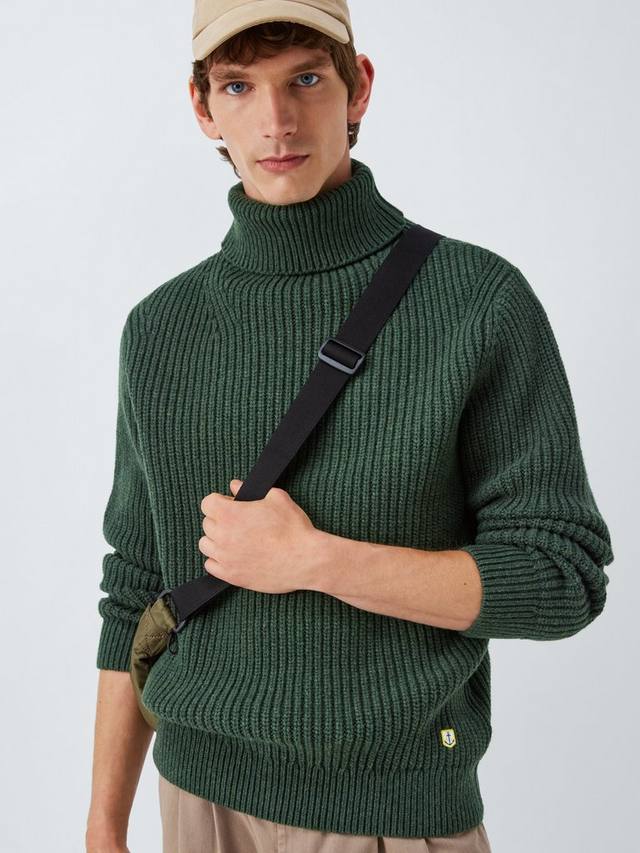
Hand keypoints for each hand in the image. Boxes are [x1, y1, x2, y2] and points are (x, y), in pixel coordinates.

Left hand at [198, 479, 319, 593]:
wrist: (305, 559)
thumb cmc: (293, 528)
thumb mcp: (277, 498)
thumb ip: (249, 490)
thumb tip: (235, 486)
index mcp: (230, 514)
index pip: (207, 503)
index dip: (220, 500)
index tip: (231, 504)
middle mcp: (223, 536)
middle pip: (207, 523)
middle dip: (220, 519)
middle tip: (239, 521)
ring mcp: (225, 558)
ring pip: (206, 545)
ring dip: (216, 539)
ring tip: (234, 539)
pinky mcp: (231, 576)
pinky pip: (210, 566)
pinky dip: (218, 560)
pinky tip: (232, 555)